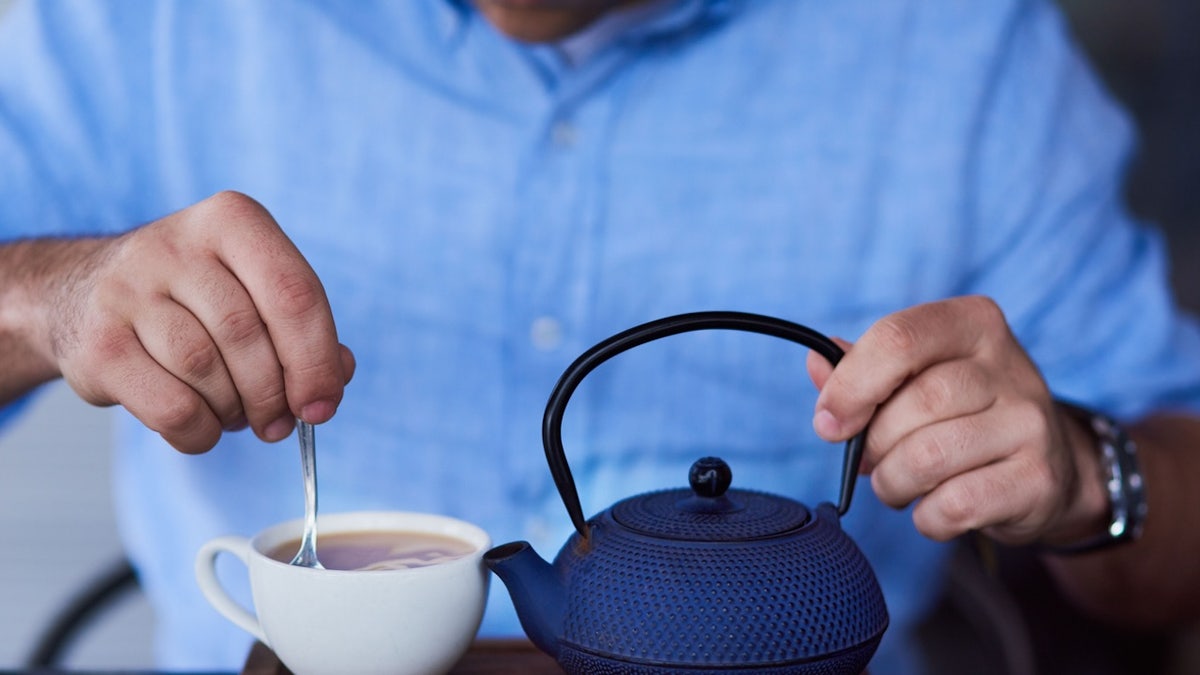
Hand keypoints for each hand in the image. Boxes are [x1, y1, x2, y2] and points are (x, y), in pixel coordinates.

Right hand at [34, 191, 354, 452]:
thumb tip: (334, 380)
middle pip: (249, 334)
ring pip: (206, 369)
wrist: (80, 293)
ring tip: (236, 413)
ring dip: (235, 410)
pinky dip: (199, 431)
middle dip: (274, 394)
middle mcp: (175, 244)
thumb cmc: (194, 300)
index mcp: (231, 220)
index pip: (294, 293)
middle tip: (277, 422)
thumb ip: (305, 331)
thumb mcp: (254, 293)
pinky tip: (202, 426)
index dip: (317, 360)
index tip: (321, 407)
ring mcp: (127, 289)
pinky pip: (171, 406)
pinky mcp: (98, 342)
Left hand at [805, 296, 1101, 544]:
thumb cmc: (960, 414)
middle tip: (872, 460)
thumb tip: (816, 364)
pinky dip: (926, 518)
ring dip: (893, 484)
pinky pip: (954, 505)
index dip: (850, 385)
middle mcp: (1009, 365)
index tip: (829, 422)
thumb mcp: (916, 376)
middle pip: (912, 404)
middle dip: (873, 444)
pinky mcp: (1039, 479)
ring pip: (928, 458)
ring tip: (900, 483)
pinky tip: (935, 508)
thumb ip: (861, 368)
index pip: (897, 338)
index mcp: (972, 322)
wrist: (1046, 469)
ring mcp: (1031, 422)